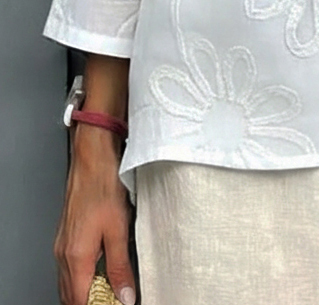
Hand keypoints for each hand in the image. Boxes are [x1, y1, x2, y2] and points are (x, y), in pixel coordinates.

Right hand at [54, 125, 135, 304]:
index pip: (80, 301)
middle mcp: (64, 254)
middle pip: (71, 295)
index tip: (115, 304)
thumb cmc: (104, 186)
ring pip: (68, 282)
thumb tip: (125, 295)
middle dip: (90, 302)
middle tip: (115, 298)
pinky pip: (69, 268)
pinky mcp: (66, 236)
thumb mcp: (119, 229)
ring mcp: (62, 245)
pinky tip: (100, 271)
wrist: (92, 159)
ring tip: (110, 288)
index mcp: (76, 257)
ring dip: (85, 291)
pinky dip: (82, 277)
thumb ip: (120, 266)